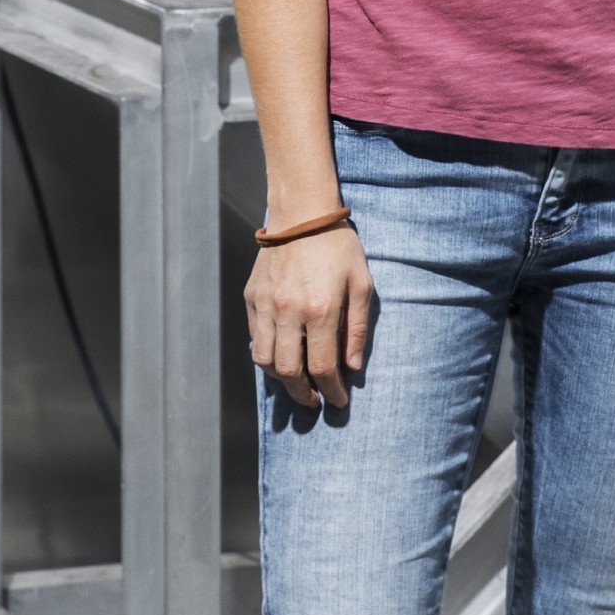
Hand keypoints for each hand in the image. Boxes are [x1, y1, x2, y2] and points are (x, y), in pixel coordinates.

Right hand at [246, 222, 375, 415]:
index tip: (338, 401)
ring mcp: (266, 305)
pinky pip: (255, 337)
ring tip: (297, 384)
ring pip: (264, 360)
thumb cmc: (339, 247)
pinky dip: (266, 354)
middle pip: (289, 371)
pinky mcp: (252, 297)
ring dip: (281, 379)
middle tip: (314, 401)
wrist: (302, 213)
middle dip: (303, 394)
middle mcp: (288, 312)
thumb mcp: (362, 284)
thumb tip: (352, 367)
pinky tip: (282, 356)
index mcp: (320, 310)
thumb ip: (358, 329)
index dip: (331, 390)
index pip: (322, 367)